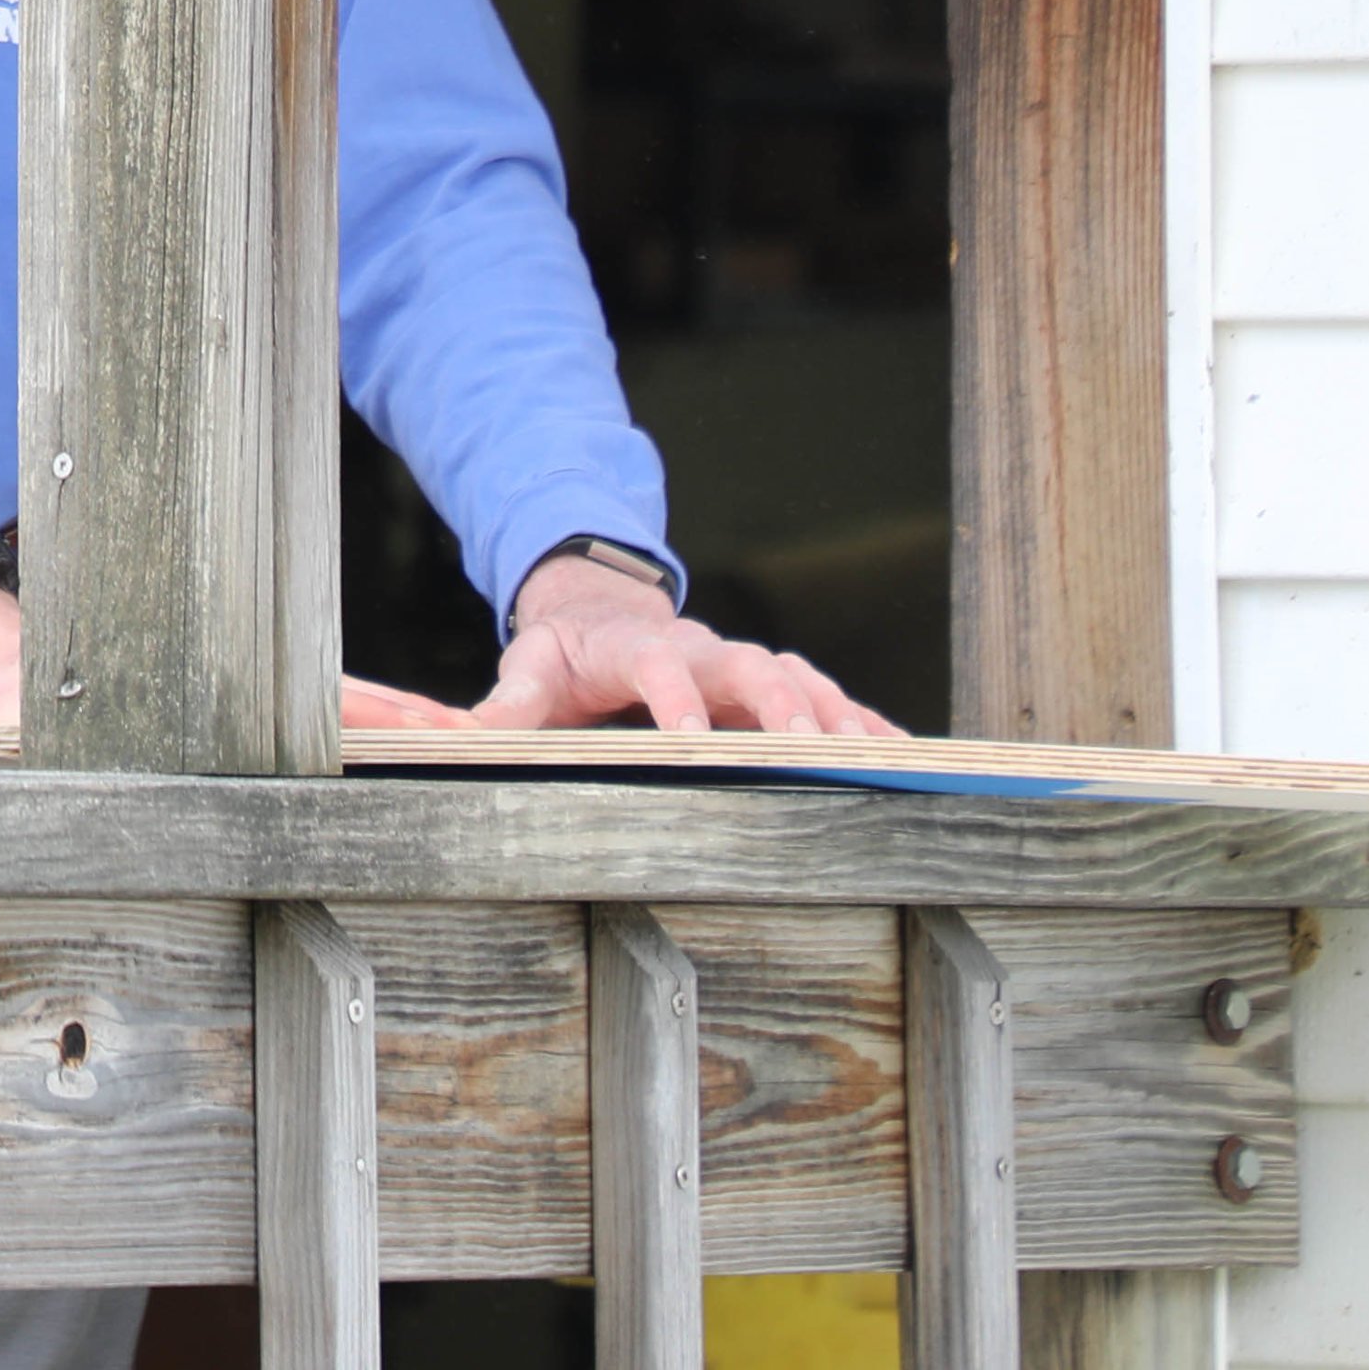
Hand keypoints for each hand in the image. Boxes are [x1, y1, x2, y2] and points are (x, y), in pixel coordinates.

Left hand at [476, 549, 898, 737]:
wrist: (601, 606)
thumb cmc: (565, 651)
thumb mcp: (530, 669)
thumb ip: (507, 705)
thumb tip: (463, 739)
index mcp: (639, 646)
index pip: (660, 667)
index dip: (677, 699)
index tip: (691, 741)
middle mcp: (704, 649)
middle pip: (752, 667)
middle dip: (782, 708)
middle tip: (811, 751)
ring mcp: (744, 663)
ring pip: (802, 681)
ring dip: (839, 719)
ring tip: (880, 762)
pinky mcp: (773, 683)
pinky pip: (828, 700)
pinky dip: (866, 726)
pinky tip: (905, 759)